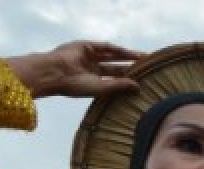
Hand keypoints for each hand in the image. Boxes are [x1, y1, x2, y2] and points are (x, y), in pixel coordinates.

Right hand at [6, 41, 142, 98]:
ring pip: (112, 55)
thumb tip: (138, 86)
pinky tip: (129, 52)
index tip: (144, 80)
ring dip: (127, 55)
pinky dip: (117, 48)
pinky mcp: (85, 46)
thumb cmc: (74, 86)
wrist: (54, 73)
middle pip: (116, 65)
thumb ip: (119, 86)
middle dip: (131, 65)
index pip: (114, 78)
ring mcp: (88, 56)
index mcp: (93, 80)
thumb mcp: (101, 88)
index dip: (129, 78)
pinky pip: (104, 46)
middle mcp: (91, 67)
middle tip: (148, 66)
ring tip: (144, 57)